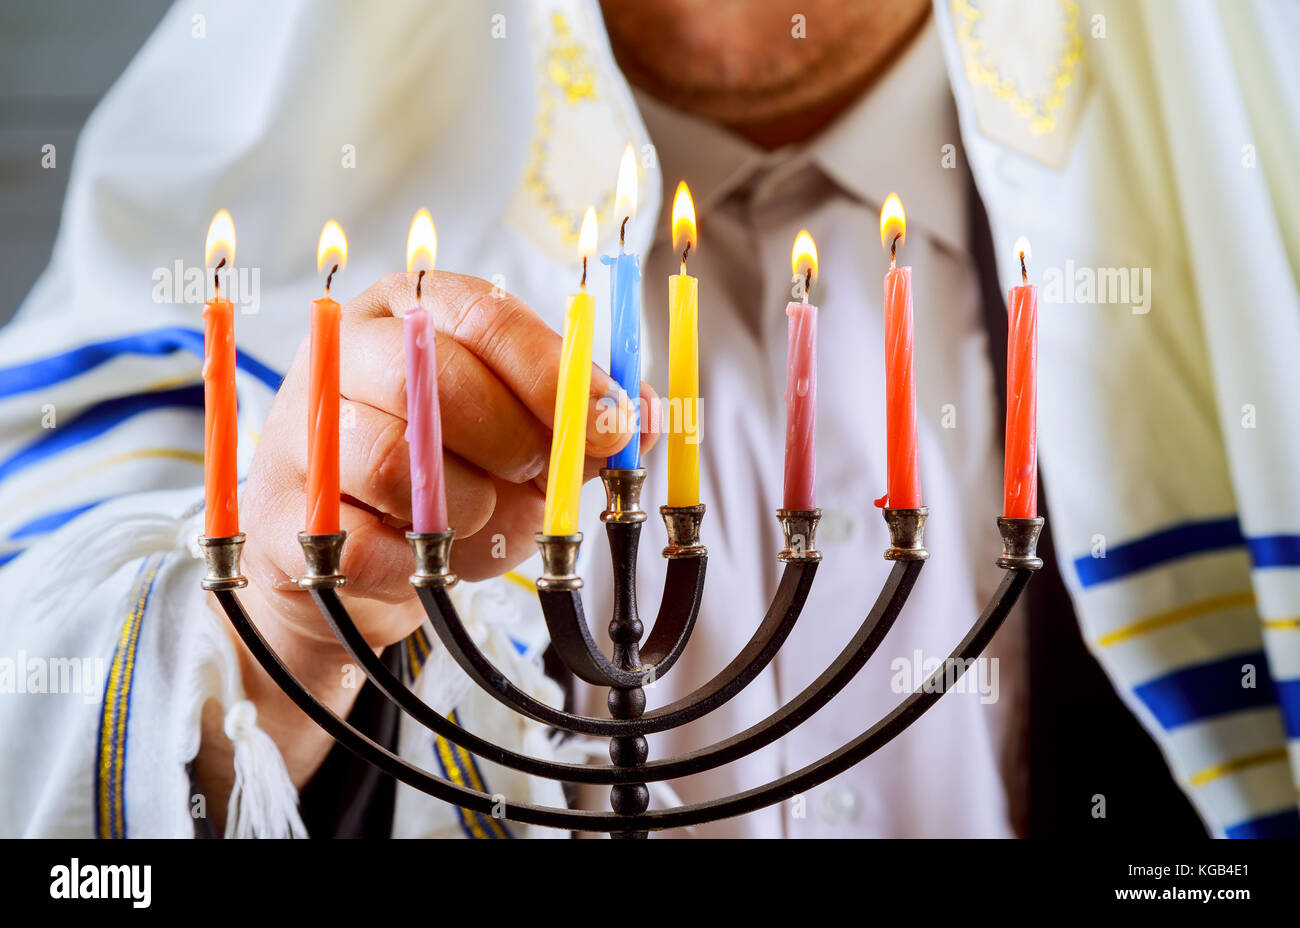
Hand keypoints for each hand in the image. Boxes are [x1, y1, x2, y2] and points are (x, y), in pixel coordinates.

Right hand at [200, 271, 654, 797]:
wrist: (357, 565)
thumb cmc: (453, 482)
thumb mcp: (527, 442)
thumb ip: (581, 426)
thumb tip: (643, 417)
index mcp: (415, 310)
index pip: (486, 315)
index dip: (555, 372)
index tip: (608, 425)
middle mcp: (346, 354)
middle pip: (433, 376)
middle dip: (511, 439)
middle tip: (536, 477)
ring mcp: (299, 431)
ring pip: (395, 461)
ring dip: (465, 507)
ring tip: (481, 521)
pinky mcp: (281, 513)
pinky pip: (358, 537)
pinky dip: (413, 560)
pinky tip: (428, 559)